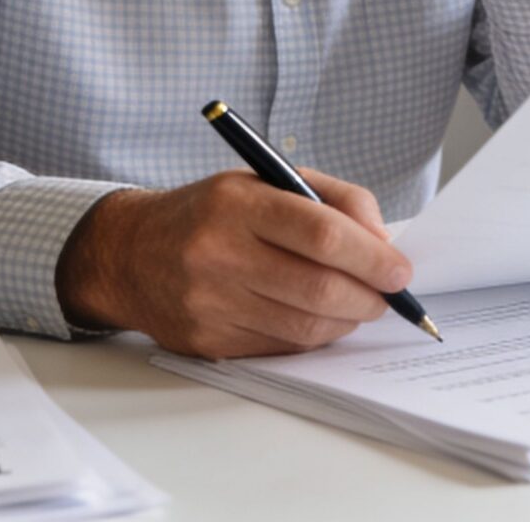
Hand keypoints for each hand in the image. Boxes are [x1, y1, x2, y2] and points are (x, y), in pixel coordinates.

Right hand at [55, 168, 411, 358]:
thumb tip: (383, 243)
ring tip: (358, 305)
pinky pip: (280, 348)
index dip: (371, 257)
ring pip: (304, 327)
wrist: (130, 253)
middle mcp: (218, 253)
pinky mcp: (207, 341)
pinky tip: (318, 319)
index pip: (321, 233)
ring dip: (346, 321)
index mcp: (237, 204)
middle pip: (318, 287)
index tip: (399, 271)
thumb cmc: (212, 213)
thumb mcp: (267, 180)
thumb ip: (333, 200)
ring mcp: (209, 303)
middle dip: (368, 297)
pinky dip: (312, 337)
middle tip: (388, 296)